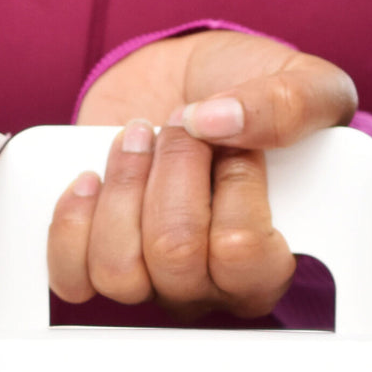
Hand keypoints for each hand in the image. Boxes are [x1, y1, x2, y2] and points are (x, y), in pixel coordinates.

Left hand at [48, 30, 356, 317]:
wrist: (185, 82)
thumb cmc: (249, 95)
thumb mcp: (299, 82)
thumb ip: (288, 104)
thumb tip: (218, 120)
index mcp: (267, 265)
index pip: (243, 251)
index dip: (234, 183)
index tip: (238, 141)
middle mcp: (208, 288)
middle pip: (174, 255)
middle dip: (171, 170)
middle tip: (180, 127)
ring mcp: (150, 283)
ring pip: (120, 270)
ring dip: (122, 188)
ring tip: (137, 142)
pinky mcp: (97, 267)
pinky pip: (72, 277)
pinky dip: (72, 222)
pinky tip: (92, 180)